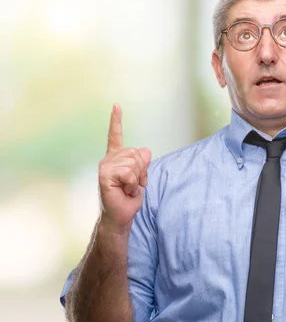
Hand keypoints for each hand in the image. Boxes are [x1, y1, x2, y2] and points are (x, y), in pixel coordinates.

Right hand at [98, 104, 151, 228]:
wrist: (120, 216)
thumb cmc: (129, 198)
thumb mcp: (141, 177)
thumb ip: (143, 163)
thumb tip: (145, 150)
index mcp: (116, 158)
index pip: (115, 136)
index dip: (116, 120)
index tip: (116, 105)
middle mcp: (108, 160)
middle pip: (136, 153)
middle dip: (142, 171)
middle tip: (133, 185)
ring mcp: (105, 166)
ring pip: (134, 163)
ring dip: (137, 179)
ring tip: (128, 189)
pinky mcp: (104, 175)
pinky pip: (129, 172)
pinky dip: (133, 184)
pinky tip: (125, 191)